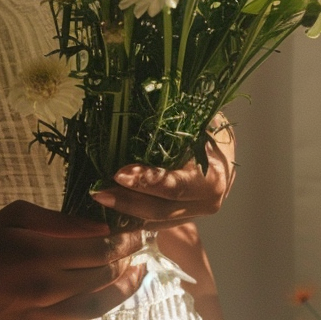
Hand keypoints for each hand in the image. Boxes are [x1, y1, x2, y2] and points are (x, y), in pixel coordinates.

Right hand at [0, 200, 145, 319]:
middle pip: (102, 279)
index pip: (101, 251)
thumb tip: (101, 229)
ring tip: (133, 281)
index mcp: (43, 253)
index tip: (138, 236)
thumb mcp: (19, 214)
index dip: (125, 243)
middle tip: (137, 255)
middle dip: (126, 265)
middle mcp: (46, 287)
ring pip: (91, 310)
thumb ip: (61, 221)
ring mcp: (37, 316)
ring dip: (118, 296)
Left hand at [91, 115, 235, 230]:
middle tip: (98, 191)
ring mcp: (191, 215)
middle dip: (127, 201)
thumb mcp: (200, 120)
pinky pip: (150, 224)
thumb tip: (145, 96)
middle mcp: (204, 203)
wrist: (224, 151)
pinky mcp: (179, 220)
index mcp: (211, 178)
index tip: (120, 173)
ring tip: (96, 200)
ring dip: (122, 213)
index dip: (148, 181)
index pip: (176, 185)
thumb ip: (179, 118)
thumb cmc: (208, 129)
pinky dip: (127, 220)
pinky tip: (103, 215)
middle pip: (161, 210)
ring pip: (153, 222)